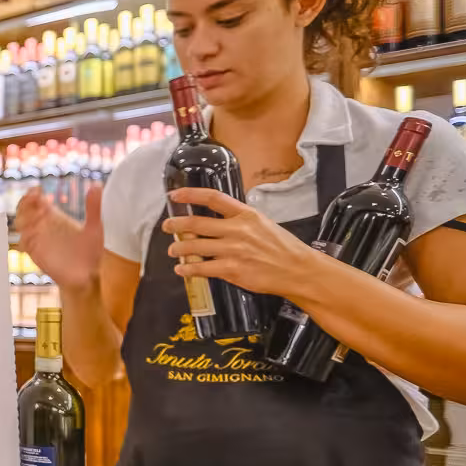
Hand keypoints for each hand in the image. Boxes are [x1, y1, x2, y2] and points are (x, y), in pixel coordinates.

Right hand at [17, 184, 104, 290]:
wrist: (86, 277)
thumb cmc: (91, 252)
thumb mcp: (94, 228)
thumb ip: (93, 207)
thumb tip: (97, 185)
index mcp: (54, 217)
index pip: (36, 200)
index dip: (32, 194)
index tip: (38, 191)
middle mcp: (43, 226)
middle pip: (23, 209)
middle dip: (24, 203)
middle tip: (34, 199)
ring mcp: (37, 240)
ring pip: (20, 224)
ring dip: (24, 218)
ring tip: (37, 216)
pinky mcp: (35, 254)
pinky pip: (23, 243)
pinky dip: (25, 236)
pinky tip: (34, 234)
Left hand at [163, 188, 322, 297]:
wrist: (298, 270)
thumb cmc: (282, 247)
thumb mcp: (263, 223)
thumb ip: (239, 220)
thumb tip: (216, 219)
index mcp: (246, 215)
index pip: (213, 198)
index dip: (190, 195)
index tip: (175, 195)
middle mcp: (237, 230)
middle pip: (196, 223)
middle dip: (176, 225)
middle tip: (167, 226)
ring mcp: (234, 250)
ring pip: (194, 247)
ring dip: (178, 248)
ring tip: (173, 250)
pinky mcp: (233, 270)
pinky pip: (202, 268)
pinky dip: (188, 269)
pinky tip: (182, 269)